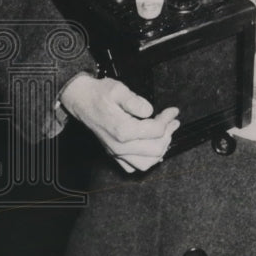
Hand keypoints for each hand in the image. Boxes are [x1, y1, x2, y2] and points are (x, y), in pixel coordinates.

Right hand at [60, 73, 179, 172]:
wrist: (82, 100)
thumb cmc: (100, 94)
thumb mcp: (118, 89)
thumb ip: (135, 100)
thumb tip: (149, 111)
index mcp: (123, 130)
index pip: (156, 131)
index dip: (168, 119)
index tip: (173, 111)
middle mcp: (119, 146)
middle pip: (155, 149)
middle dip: (168, 134)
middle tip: (172, 121)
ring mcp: (116, 152)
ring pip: (146, 163)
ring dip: (160, 149)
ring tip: (166, 134)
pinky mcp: (113, 154)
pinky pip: (133, 166)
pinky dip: (146, 159)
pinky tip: (151, 146)